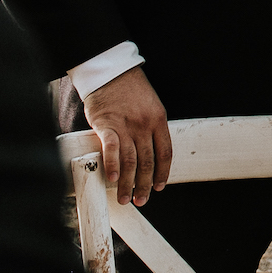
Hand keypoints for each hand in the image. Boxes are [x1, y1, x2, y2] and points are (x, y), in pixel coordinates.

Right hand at [81, 67, 171, 206]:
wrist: (111, 72)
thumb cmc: (130, 91)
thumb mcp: (150, 106)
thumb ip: (151, 128)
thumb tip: (151, 153)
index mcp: (159, 120)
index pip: (165, 153)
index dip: (162, 173)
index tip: (158, 187)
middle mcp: (144, 125)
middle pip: (147, 161)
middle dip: (144, 185)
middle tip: (141, 200)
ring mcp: (126, 125)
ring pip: (130, 161)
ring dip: (128, 183)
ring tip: (124, 198)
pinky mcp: (106, 124)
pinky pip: (112, 148)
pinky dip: (113, 166)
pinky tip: (113, 179)